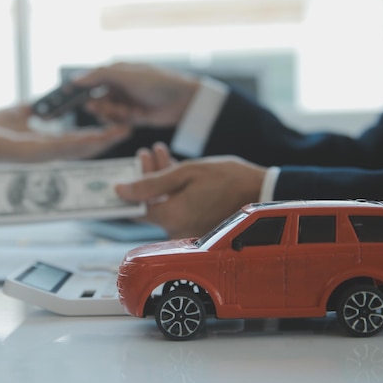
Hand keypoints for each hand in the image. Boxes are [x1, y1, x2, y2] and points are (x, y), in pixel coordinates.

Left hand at [0, 103, 130, 163]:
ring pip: (76, 150)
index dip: (96, 135)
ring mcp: (39, 157)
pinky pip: (60, 148)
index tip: (114, 126)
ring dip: (99, 142)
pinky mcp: (30, 155)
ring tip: (120, 132)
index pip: (75, 141)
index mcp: (42, 145)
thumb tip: (46, 101)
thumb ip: (33, 109)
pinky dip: (79, 144)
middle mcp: (44, 154)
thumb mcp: (16, 114)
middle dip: (105, 140)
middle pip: (82, 149)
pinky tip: (95, 138)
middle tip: (128, 130)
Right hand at [73, 62, 200, 126]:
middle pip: (97, 99)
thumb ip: (100, 75)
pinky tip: (129, 117)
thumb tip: (76, 79)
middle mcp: (120, 87)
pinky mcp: (135, 117)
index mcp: (117, 72)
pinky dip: (120, 121)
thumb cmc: (157, 81)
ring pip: (107, 112)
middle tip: (98, 107)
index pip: (92, 79)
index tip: (67, 96)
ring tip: (122, 111)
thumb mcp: (126, 75)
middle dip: (98, 104)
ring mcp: (127, 102)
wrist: (183, 100)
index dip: (80, 88)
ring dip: (110, 113)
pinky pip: (119, 121)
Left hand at [116, 153, 266, 238]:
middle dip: (145, 176)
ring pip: (163, 202)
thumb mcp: (185, 173)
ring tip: (159, 153)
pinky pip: (177, 207)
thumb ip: (149, 184)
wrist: (262, 191)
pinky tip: (174, 166)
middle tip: (146, 154)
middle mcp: (176, 230)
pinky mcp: (197, 226)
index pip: (135, 207)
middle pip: (150, 203)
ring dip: (159, 178)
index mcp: (170, 218)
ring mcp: (187, 230)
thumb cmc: (227, 179)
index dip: (129, 186)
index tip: (128, 167)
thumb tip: (120, 191)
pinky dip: (173, 189)